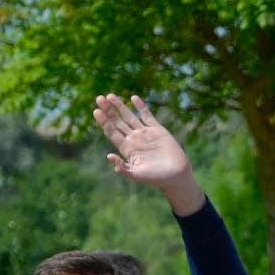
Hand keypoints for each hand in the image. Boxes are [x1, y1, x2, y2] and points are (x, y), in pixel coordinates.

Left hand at [92, 93, 202, 214]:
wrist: (177, 176)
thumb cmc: (157, 178)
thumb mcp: (137, 175)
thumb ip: (123, 168)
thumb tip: (109, 156)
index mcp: (127, 149)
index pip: (112, 132)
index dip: (104, 121)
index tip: (97, 111)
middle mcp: (134, 139)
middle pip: (117, 122)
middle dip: (108, 111)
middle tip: (99, 99)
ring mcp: (145, 133)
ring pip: (129, 116)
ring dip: (120, 106)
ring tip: (110, 96)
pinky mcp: (157, 130)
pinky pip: (147, 116)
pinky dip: (140, 107)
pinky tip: (133, 98)